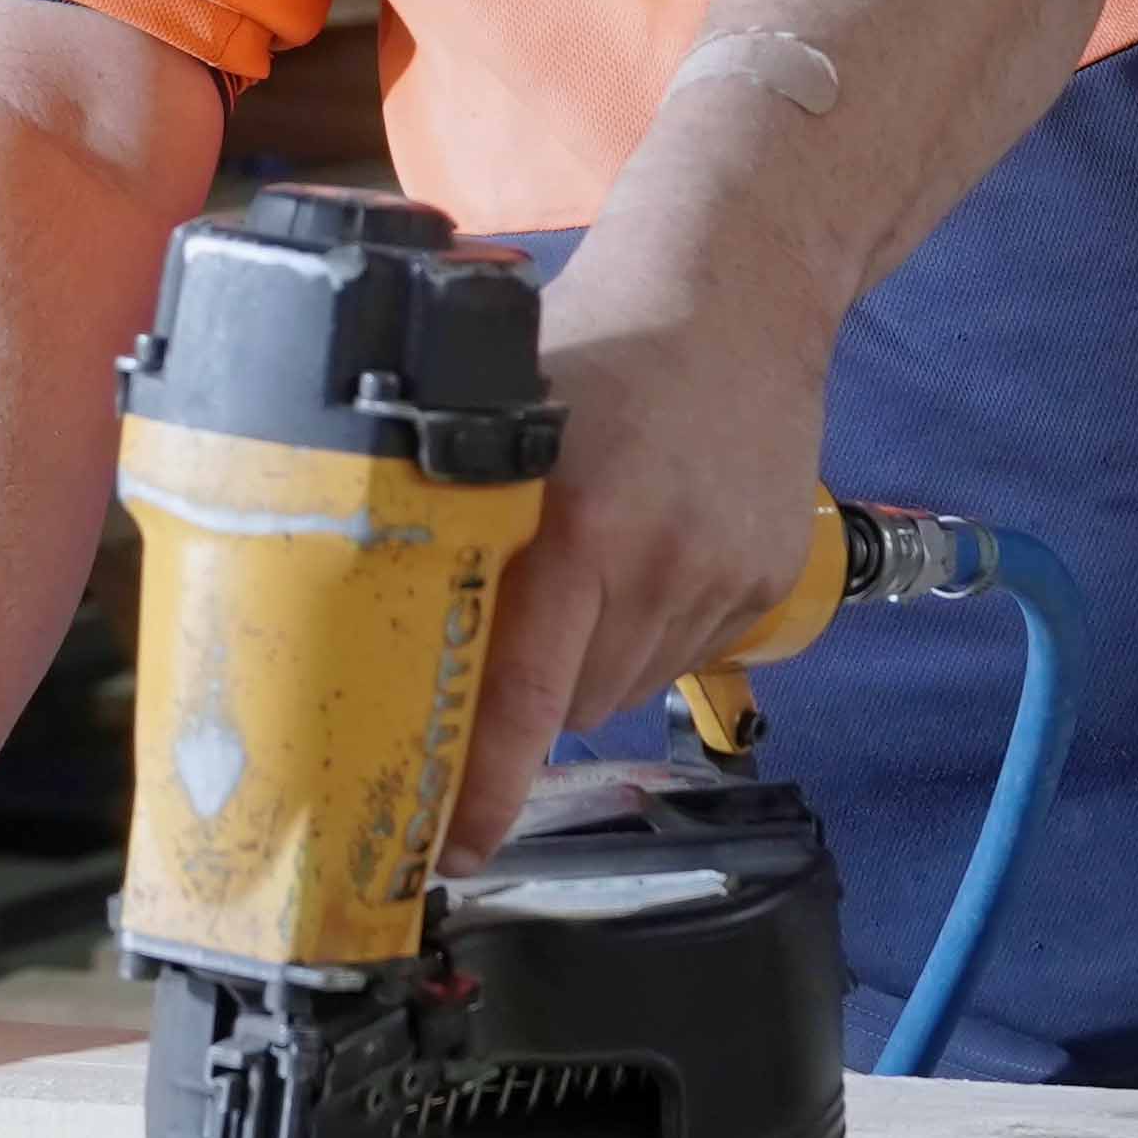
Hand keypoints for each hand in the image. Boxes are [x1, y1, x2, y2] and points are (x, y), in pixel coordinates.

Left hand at [446, 246, 836, 860]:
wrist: (741, 291)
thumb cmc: (602, 342)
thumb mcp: (505, 423)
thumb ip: (457, 520)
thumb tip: (372, 622)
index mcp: (580, 526)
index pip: (524, 696)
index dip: (485, 785)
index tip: (452, 846)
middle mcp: (660, 563)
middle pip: (574, 706)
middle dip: (530, 694)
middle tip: (507, 630)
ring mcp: (724, 579)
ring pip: (629, 686)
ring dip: (592, 661)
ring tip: (591, 564)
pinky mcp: (766, 582)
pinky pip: (686, 654)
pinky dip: (653, 630)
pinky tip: (650, 550)